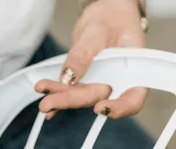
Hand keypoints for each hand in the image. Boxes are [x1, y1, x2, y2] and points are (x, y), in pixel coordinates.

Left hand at [35, 0, 146, 119]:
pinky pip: (73, 91)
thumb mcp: (99, 31)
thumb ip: (85, 54)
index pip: (132, 100)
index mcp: (134, 74)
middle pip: (98, 99)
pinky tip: (46, 100)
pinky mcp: (87, 81)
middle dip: (72, 101)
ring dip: (60, 98)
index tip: (100, 108)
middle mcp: (118, 84)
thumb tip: (68, 78)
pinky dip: (59, 95)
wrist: (109, 14)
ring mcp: (101, 84)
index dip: (118, 108)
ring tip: (41, 97)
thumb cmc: (114, 19)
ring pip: (81, 97)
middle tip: (48, 103)